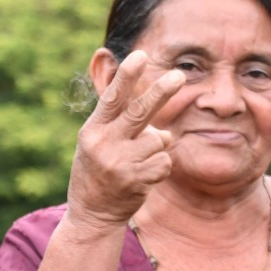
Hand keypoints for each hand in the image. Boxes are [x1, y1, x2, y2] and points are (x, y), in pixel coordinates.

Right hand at [67, 50, 182, 229]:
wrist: (92, 215)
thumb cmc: (98, 172)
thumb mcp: (95, 142)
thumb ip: (118, 122)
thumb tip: (153, 109)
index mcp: (92, 130)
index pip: (112, 98)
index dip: (127, 76)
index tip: (140, 55)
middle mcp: (104, 144)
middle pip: (140, 112)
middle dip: (161, 91)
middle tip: (179, 75)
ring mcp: (120, 163)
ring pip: (160, 139)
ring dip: (158, 146)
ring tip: (140, 160)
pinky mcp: (137, 181)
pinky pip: (165, 162)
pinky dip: (161, 166)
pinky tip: (145, 176)